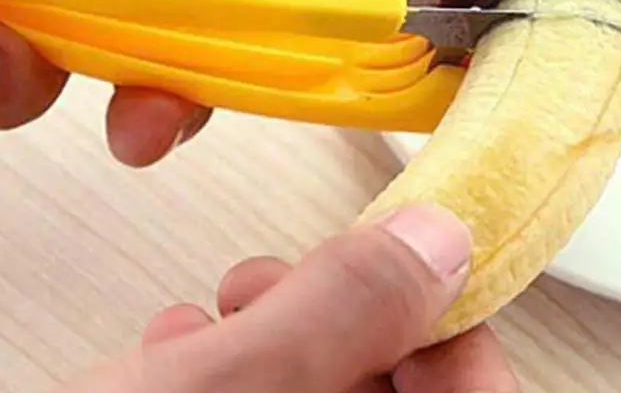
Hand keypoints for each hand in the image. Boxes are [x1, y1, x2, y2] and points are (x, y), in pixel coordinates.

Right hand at [60, 205, 518, 392]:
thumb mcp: (222, 391)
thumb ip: (343, 313)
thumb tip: (441, 242)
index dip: (444, 326)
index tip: (398, 264)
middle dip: (341, 319)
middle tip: (279, 281)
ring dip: (278, 339)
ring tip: (216, 310)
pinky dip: (230, 378)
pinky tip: (176, 354)